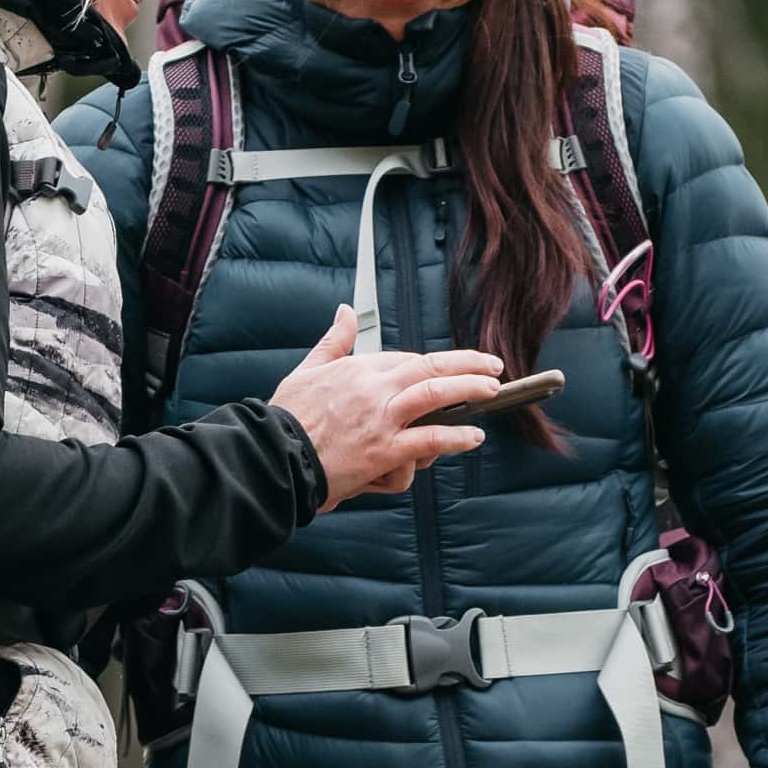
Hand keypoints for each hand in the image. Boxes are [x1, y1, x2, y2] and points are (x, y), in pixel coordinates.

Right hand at [268, 306, 516, 508]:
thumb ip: (333, 341)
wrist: (275, 457)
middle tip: (492, 365)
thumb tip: (345, 311)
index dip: (434, 365)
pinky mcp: (384, 451)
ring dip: (470, 389)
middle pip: (431, 367)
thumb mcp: (307, 369)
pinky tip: (472, 436)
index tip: (449, 369)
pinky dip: (454, 437)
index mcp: (357, 369)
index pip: (407, 359)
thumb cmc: (287, 418)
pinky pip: (428, 439)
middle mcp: (373, 388)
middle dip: (467, 363)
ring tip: (492, 389)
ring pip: (436, 395)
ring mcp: (381, 419)